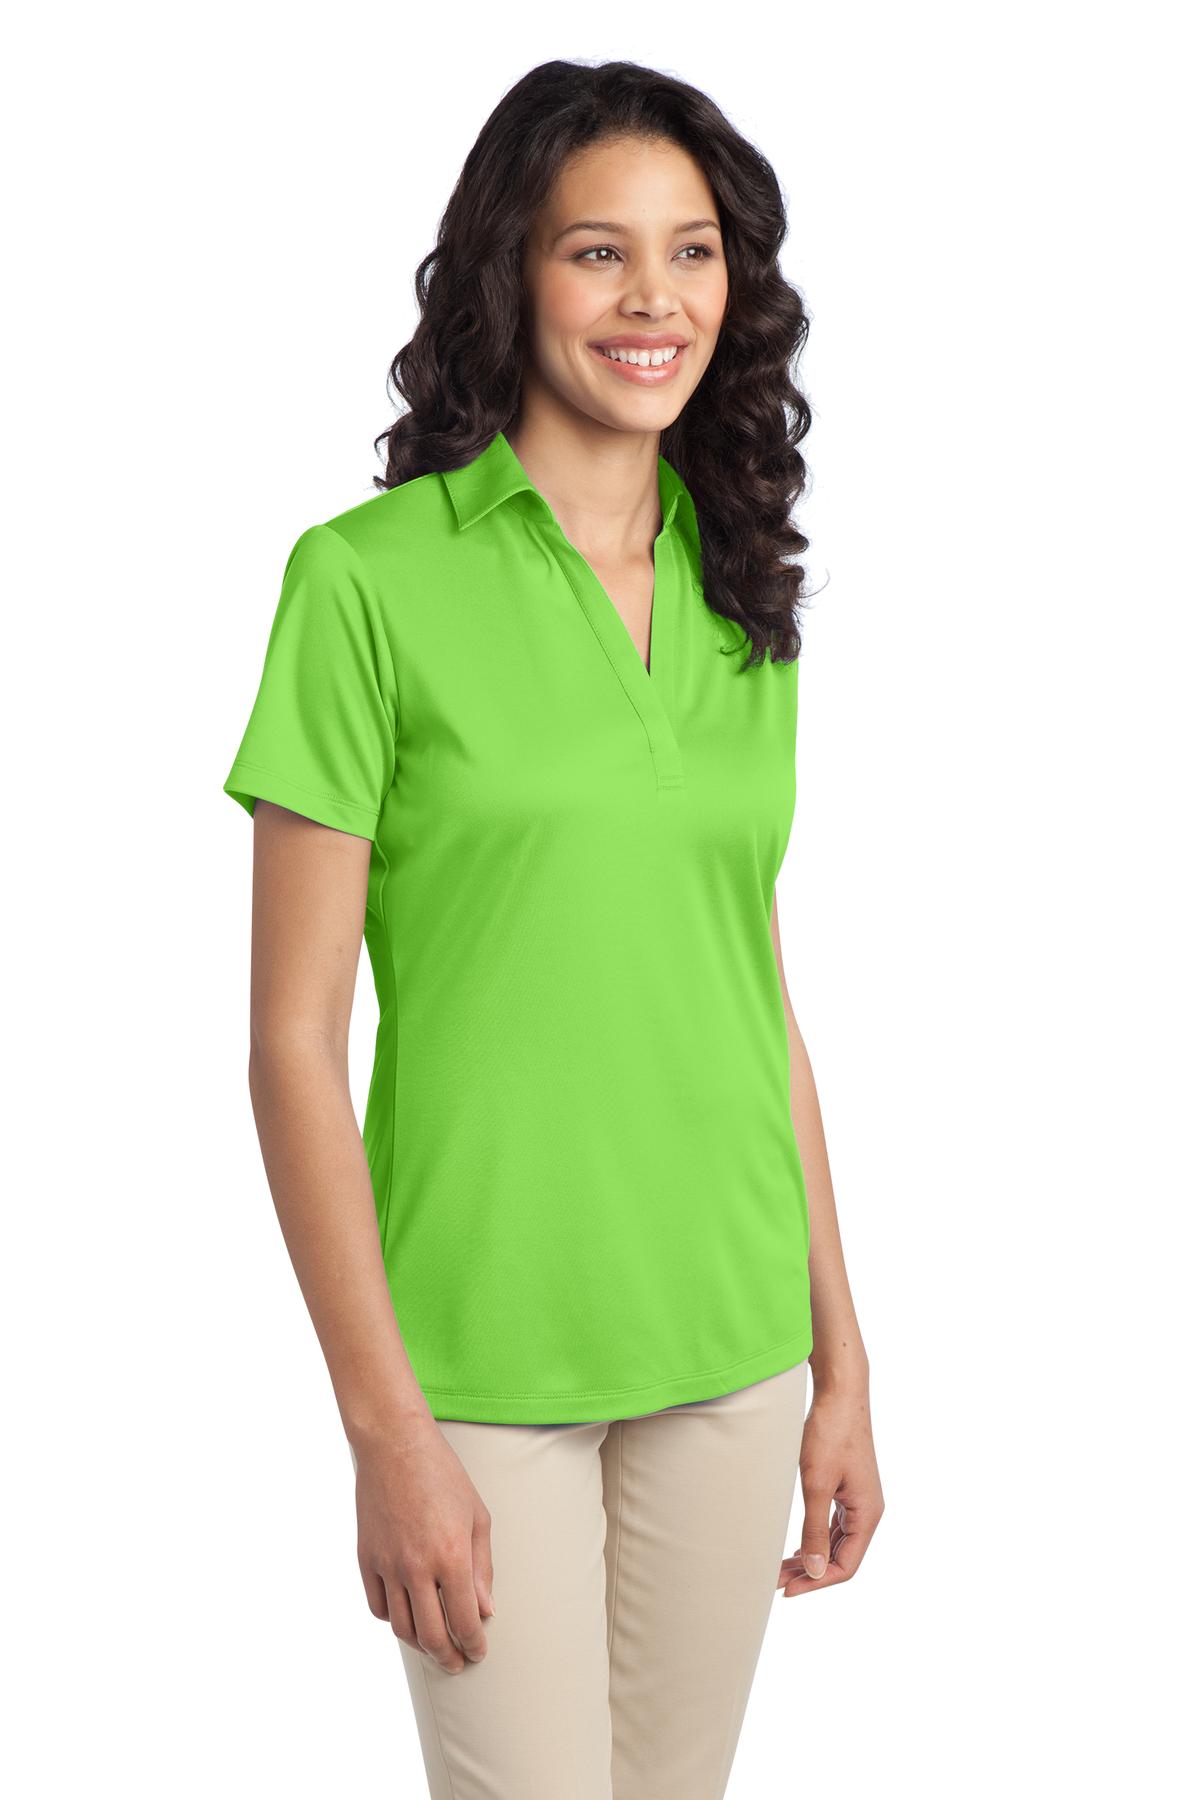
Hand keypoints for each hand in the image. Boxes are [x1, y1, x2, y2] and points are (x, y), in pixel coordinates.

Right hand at [353, 1414, 495, 1672]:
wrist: (395, 1446)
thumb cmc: (443, 1475)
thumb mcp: (477, 1516)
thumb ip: (482, 1568)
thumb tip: (485, 1609)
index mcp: (452, 1556)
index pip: (464, 1621)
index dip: (474, 1644)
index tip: (478, 1651)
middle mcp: (418, 1567)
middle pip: (432, 1635)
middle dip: (448, 1657)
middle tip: (458, 1663)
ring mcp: (388, 1564)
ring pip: (402, 1627)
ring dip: (420, 1645)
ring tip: (434, 1647)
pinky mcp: (366, 1558)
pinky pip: (378, 1606)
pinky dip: (393, 1620)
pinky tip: (406, 1617)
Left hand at [778, 1379, 883, 1596]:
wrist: (840, 1392)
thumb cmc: (830, 1433)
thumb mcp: (817, 1483)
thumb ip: (814, 1528)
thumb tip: (813, 1571)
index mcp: (867, 1514)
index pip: (846, 1566)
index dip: (816, 1582)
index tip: (786, 1589)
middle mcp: (868, 1511)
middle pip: (840, 1556)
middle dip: (809, 1572)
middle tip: (775, 1580)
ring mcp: (858, 1499)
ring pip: (835, 1542)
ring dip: (810, 1556)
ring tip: (780, 1568)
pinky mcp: (847, 1487)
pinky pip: (834, 1525)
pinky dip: (815, 1538)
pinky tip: (797, 1546)